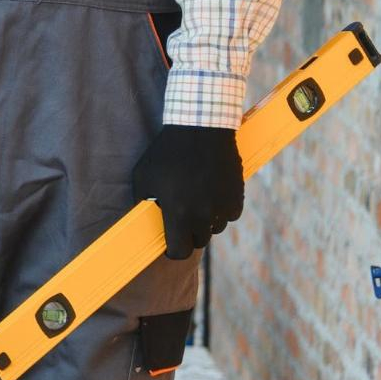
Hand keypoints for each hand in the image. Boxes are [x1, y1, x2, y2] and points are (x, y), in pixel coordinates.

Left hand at [131, 123, 243, 260]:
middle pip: (198, 241)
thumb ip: (143, 203)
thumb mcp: (143, 176)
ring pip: (214, 228)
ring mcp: (222, 206)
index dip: (173, 250)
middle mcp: (203, 215)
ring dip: (205, 221)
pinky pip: (228, 215)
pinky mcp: (237, 197)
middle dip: (188, 233)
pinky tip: (210, 193)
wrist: (200, 128)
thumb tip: (144, 221)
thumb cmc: (166, 152)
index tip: (169, 244)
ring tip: (194, 199)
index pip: (179, 251)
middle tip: (180, 216)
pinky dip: (220, 210)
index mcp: (178, 213)